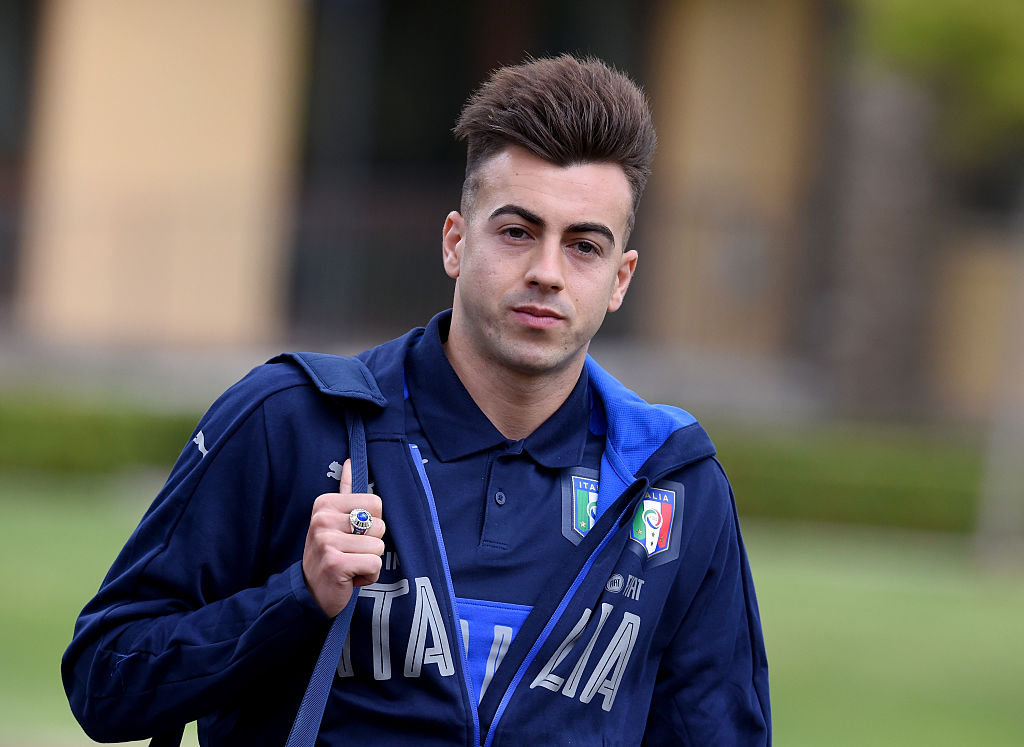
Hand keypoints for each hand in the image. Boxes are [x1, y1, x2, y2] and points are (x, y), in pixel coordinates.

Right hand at [302, 459, 385, 616]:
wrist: (311, 593)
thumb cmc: (330, 554)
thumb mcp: (333, 521)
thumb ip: (345, 492)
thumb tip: (351, 461)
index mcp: (325, 503)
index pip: (376, 503)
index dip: (371, 524)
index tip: (350, 535)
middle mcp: (322, 519)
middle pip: (380, 525)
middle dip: (371, 544)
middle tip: (349, 553)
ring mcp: (327, 541)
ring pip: (379, 547)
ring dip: (369, 562)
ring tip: (350, 565)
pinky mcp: (335, 563)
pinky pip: (375, 565)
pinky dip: (368, 576)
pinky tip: (350, 578)